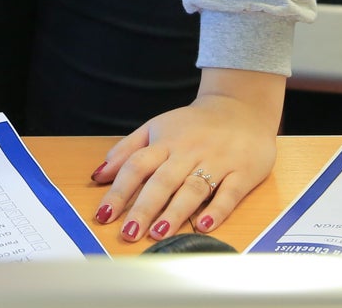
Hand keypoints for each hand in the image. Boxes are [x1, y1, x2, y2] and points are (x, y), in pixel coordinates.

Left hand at [86, 67, 282, 243]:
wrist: (241, 107)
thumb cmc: (194, 124)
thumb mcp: (157, 127)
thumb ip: (127, 150)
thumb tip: (99, 174)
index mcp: (165, 141)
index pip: (137, 166)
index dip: (119, 191)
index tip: (104, 215)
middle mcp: (188, 152)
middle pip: (162, 181)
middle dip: (143, 208)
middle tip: (129, 232)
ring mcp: (217, 161)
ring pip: (193, 189)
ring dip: (175, 212)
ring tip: (158, 233)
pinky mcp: (242, 172)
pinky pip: (229, 193)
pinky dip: (217, 210)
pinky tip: (203, 225)